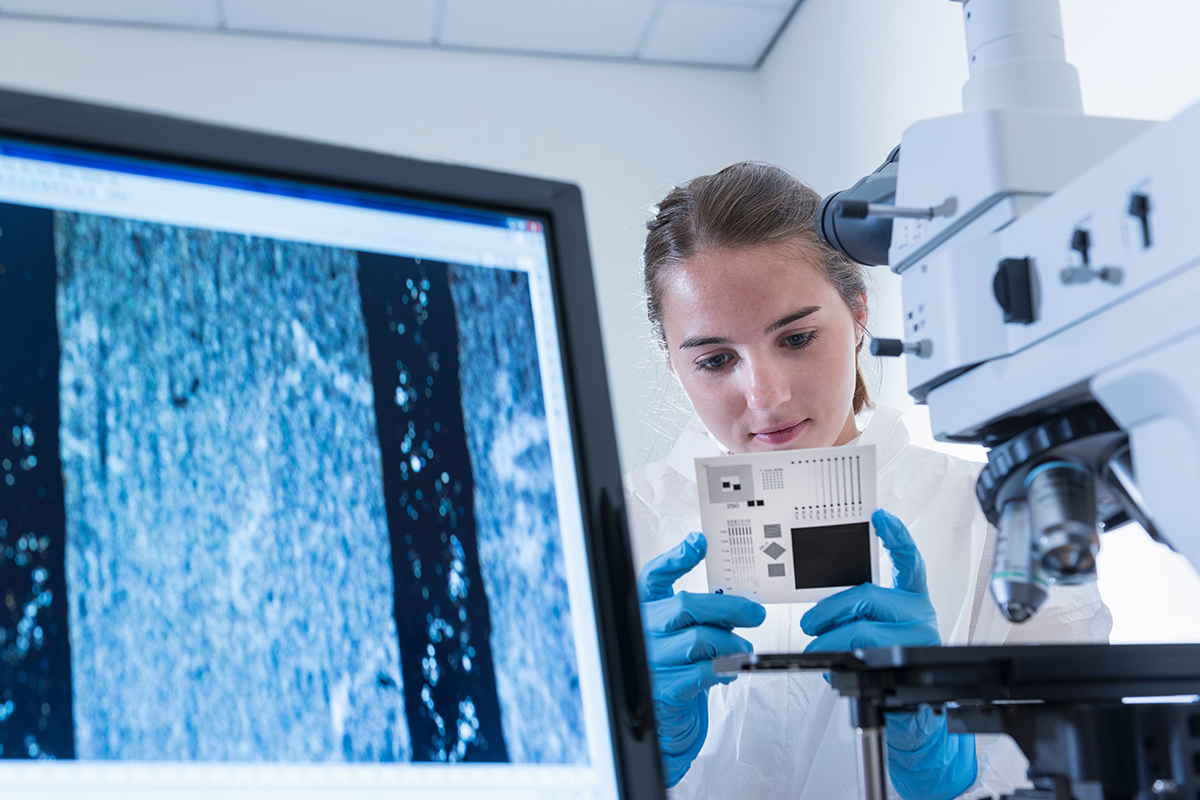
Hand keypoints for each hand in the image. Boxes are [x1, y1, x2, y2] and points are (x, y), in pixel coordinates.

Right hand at [638, 531, 765, 787]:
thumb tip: (734, 596)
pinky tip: (729, 670)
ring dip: (733, 643)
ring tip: (744, 648)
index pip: (653, 575)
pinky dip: (725, 668)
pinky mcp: (664, 687)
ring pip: (701, 641)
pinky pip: (704, 671)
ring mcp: (650, 659)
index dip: (675, 557)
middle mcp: (642, 630)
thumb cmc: (678, 663)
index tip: (699, 543)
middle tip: (755, 612)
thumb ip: (700, 609)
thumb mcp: (683, 630)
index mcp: (645, 608)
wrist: (666, 714)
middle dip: (729, 608)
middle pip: (686, 606)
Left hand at [800, 509, 976, 799]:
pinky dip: (839, 657)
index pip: (909, 559)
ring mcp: (919, 638)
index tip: (880, 516)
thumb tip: (821, 605)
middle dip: (830, 608)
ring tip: (814, 645)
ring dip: (829, 637)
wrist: (911, 713)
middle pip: (869, 595)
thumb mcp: (878, 625)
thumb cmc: (886, 661)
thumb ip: (860, 607)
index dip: (896, 535)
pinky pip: (864, 653)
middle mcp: (921, 612)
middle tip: (807, 622)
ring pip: (862, 627)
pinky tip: (832, 662)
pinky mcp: (907, 662)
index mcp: (913, 596)